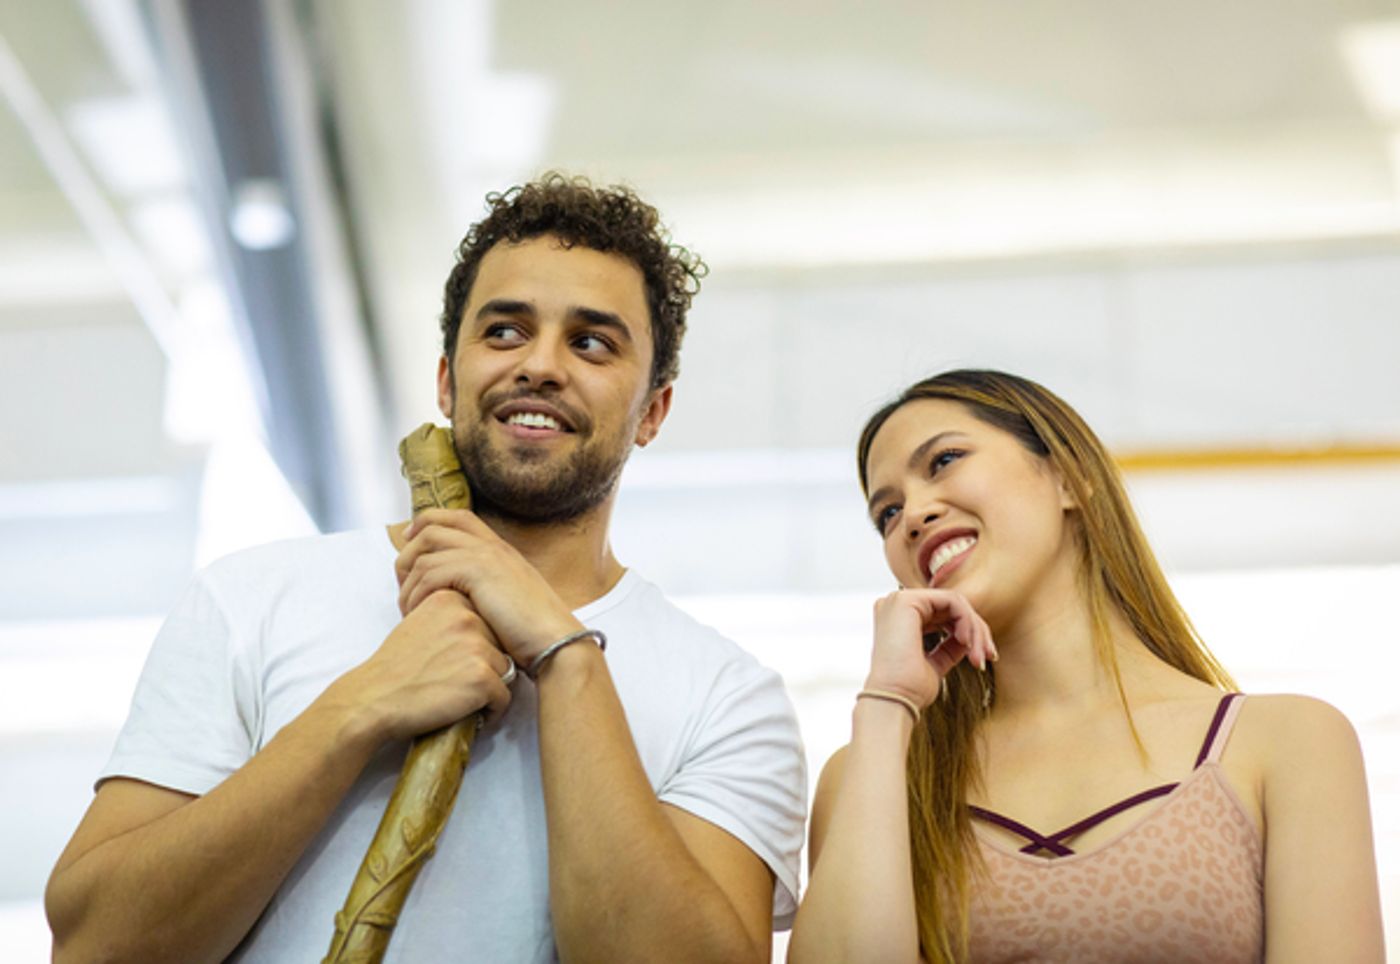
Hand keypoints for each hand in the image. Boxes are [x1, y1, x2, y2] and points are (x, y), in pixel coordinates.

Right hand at [334, 589, 513, 740]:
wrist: (372, 699)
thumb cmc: (394, 667)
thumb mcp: (419, 622)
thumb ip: (449, 616)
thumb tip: (482, 625)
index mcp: (451, 599)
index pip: (486, 622)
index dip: (477, 646)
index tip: (459, 663)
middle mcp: (467, 617)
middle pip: (499, 644)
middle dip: (486, 666)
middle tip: (461, 684)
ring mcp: (476, 647)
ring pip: (506, 671)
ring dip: (490, 689)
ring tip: (464, 700)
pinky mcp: (481, 677)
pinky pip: (504, 697)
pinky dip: (491, 712)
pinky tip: (470, 715)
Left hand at [395, 508, 581, 663]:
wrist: (556, 643)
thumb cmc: (534, 634)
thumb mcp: (509, 602)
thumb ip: (486, 589)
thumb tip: (457, 596)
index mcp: (500, 549)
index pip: (456, 517)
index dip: (427, 523)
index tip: (409, 541)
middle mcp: (492, 545)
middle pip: (432, 526)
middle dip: (408, 551)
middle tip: (401, 581)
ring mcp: (486, 556)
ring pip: (425, 551)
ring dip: (408, 580)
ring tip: (407, 607)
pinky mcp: (478, 572)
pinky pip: (429, 573)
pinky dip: (416, 594)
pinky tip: (417, 614)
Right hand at [866, 589, 996, 709]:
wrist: (895, 701)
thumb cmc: (910, 689)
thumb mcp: (935, 664)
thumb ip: (949, 647)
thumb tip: (968, 638)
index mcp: (897, 619)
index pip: (941, 614)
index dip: (968, 632)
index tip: (983, 658)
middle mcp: (895, 606)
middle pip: (950, 607)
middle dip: (976, 631)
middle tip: (989, 656)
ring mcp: (898, 600)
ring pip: (954, 603)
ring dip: (974, 628)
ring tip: (979, 655)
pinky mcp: (906, 601)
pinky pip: (951, 600)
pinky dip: (966, 620)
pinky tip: (966, 642)